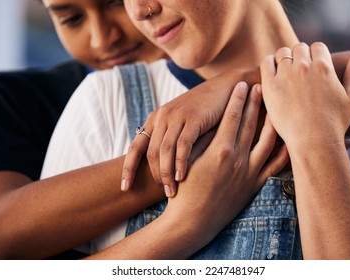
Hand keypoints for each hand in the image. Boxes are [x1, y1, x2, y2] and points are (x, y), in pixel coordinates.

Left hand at [122, 68, 260, 195]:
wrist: (225, 90)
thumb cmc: (204, 113)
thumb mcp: (182, 125)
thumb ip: (170, 141)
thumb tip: (162, 168)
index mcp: (155, 119)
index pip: (136, 147)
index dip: (128, 168)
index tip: (124, 187)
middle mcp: (162, 117)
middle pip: (150, 153)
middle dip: (155, 176)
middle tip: (163, 193)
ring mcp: (176, 116)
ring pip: (164, 151)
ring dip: (167, 174)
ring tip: (171, 192)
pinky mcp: (193, 118)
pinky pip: (182, 145)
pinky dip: (181, 163)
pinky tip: (182, 177)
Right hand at [163, 82, 288, 237]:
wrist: (192, 221)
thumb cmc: (184, 191)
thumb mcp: (188, 162)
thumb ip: (202, 141)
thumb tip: (214, 122)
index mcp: (220, 150)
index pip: (232, 117)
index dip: (238, 99)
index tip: (243, 84)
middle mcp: (238, 158)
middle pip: (250, 124)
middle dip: (256, 102)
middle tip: (261, 85)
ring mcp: (249, 172)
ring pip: (267, 141)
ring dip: (272, 121)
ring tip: (277, 106)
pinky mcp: (254, 185)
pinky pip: (274, 166)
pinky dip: (284, 152)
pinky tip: (290, 140)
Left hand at [260, 42, 349, 151]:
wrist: (313, 140)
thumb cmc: (334, 122)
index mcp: (324, 67)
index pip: (317, 47)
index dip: (315, 55)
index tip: (312, 66)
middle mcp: (305, 67)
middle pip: (299, 48)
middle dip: (300, 56)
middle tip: (298, 71)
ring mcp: (286, 75)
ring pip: (282, 53)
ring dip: (284, 59)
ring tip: (285, 72)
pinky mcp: (270, 85)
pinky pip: (266, 63)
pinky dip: (269, 63)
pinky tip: (272, 73)